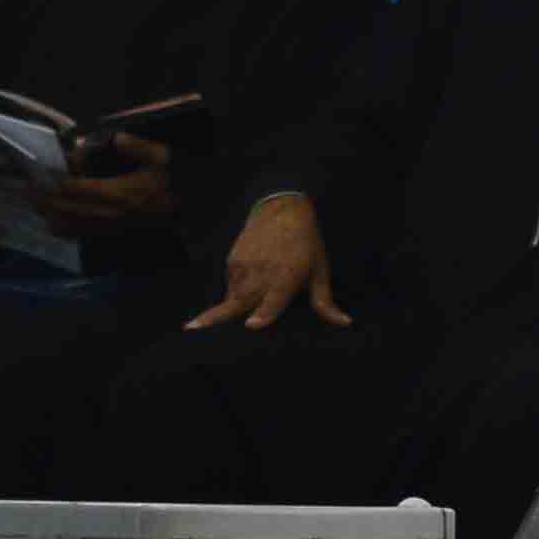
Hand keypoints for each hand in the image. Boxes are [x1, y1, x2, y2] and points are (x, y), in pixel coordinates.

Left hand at [31, 134, 181, 239]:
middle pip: (65, 210)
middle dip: (42, 200)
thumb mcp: (161, 157)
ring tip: (34, 204)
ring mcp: (109, 228)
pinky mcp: (111, 235)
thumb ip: (137, 147)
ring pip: (68, 226)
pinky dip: (61, 228)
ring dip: (48, 215)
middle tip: (24, 189)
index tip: (36, 174)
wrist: (189, 213)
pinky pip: (79, 235)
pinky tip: (52, 221)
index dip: (52, 183)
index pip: (75, 189)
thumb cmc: (174, 182)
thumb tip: (116, 138)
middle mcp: (109, 214)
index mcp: (118, 193)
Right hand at [192, 191, 344, 331]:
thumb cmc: (306, 244)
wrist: (282, 209)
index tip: (251, 326)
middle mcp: (262, 273)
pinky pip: (230, 286)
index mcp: (286, 276)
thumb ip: (325, 301)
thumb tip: (345, 323)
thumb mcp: (320, 270)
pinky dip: (235, 293)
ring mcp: (244, 266)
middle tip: (193, 330)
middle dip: (215, 319)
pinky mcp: (232, 261)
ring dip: (229, 310)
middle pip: (238, 303)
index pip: (272, 300)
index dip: (262, 314)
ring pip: (232, 298)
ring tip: (213, 323)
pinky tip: (246, 290)